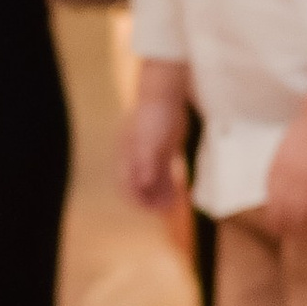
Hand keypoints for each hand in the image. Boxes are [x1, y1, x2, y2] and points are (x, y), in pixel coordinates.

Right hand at [122, 85, 188, 215]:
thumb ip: (146, 161)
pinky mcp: (162, 151)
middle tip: (168, 210)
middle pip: (139, 187)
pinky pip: (163, 174)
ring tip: (174, 205)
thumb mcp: (149, 139)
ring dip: (161, 195)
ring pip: (152, 183)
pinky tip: (179, 192)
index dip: (138, 200)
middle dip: (151, 201)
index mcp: (126, 156)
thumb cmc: (154, 116)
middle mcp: (135, 158)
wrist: (165, 95)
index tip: (153, 210)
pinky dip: (169, 185)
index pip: (126, 185)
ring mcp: (148, 154)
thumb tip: (144, 183)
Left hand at [263, 109, 306, 237]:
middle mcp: (301, 180)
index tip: (277, 230)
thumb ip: (277, 180)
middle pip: (295, 217)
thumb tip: (274, 207)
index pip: (275, 208)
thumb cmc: (303, 136)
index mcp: (281, 172)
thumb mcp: (280, 156)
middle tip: (296, 235)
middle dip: (294, 231)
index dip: (276, 224)